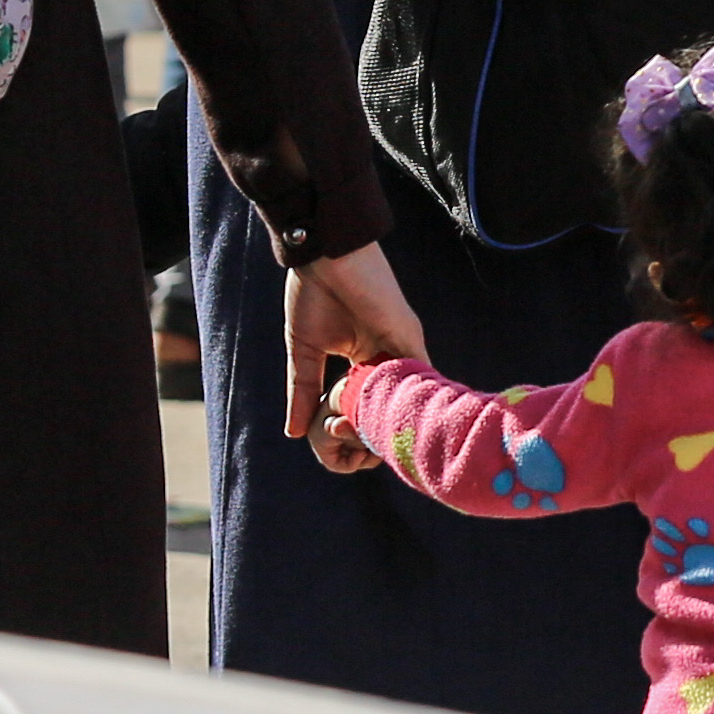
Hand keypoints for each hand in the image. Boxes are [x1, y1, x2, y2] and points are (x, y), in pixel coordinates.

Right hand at [286, 240, 424, 461]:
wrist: (324, 254)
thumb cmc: (314, 293)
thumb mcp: (304, 351)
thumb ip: (303, 390)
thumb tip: (295, 432)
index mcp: (364, 359)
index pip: (369, 403)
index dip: (360, 428)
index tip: (348, 453)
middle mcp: (388, 355)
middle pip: (392, 404)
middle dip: (379, 434)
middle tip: (366, 459)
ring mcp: (402, 345)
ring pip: (408, 395)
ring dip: (391, 423)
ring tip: (381, 451)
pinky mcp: (408, 335)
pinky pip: (418, 373)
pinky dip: (409, 401)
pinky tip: (401, 426)